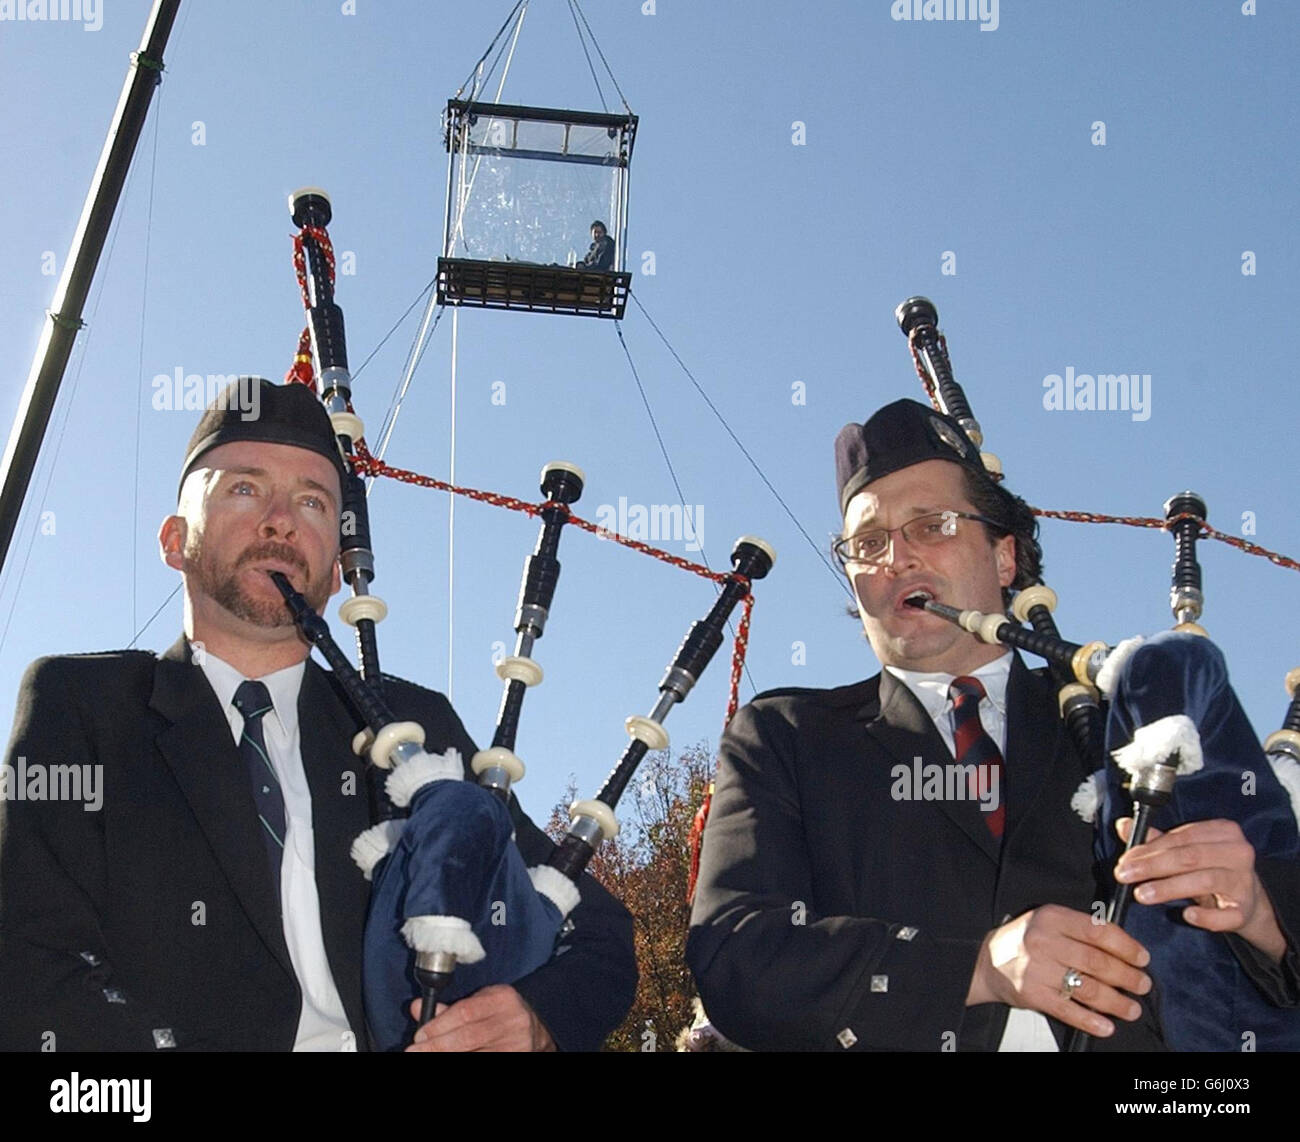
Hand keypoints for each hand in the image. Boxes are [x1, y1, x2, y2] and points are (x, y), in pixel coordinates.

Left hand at [406, 985, 555, 1051]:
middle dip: (437, 1046)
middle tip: (414, 1051)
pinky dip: (463, 1061)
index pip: (466, 1012)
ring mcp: (515, 1045)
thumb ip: (448, 1008)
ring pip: (474, 1054)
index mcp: (502, 999)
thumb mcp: (481, 1002)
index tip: (420, 1035)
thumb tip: (416, 1008)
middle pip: (468, 1037)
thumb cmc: (502, 1012)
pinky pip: (485, 1061)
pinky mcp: (515, 1058)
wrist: (538, 1027)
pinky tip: (445, 1059)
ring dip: (445, 1056)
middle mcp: (512, 1021)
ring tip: (426, 1056)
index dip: (439, 1025)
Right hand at [966, 904, 1151, 1037]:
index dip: (1126, 946)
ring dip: (1116, 1002)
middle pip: (1097, 962)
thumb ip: (1080, 929)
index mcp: (1052, 918)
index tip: (1143, 958)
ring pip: (1087, 988)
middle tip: (1143, 984)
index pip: (1098, 930)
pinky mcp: (1032, 994)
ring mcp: (1037, 969)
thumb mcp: (1049, 921)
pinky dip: (1090, 1021)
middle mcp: (1044, 941)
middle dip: (1127, 977)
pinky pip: (1067, 1010)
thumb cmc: (1026, 940)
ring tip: (1132, 1008)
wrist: (986, 960)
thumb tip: (1125, 948)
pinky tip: (1107, 1026)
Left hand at [1114, 817, 1285, 960]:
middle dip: (1152, 866)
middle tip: (1124, 876)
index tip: (1125, 860)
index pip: (1182, 837)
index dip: (1150, 848)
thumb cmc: (1211, 869)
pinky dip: (1207, 916)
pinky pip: (1227, 915)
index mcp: (1223, 832)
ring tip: (1142, 895)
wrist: (1246, 901)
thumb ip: (1155, 839)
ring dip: (1169, 888)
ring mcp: (1245, 882)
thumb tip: (1123, 825)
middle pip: (1190, 857)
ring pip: (1205, 881)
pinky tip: (1187, 914)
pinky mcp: (1246, 910)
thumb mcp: (1186, 851)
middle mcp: (1238, 853)